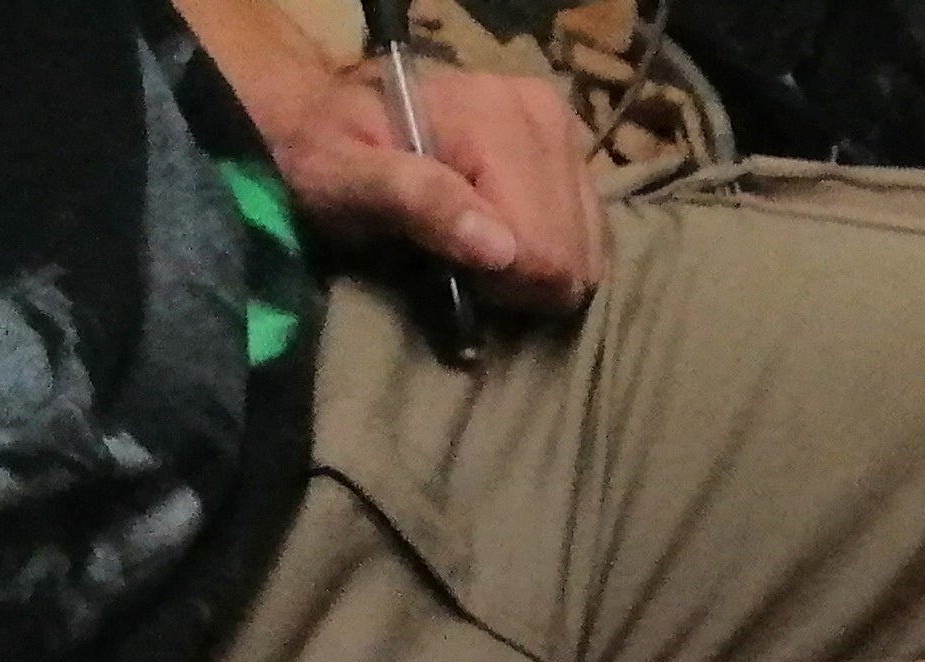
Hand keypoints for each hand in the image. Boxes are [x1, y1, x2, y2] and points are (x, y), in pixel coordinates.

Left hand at [259, 55, 608, 313]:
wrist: (334, 118)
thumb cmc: (328, 155)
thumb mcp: (341, 177)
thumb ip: (412, 201)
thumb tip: (499, 249)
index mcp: (494, 115)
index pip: (541, 250)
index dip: (497, 282)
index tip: (447, 268)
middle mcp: (545, 115)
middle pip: (572, 257)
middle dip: (519, 279)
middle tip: (463, 263)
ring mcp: (568, 134)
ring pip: (591, 257)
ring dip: (537, 271)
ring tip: (483, 250)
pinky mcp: (577, 156)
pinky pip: (596, 241)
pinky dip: (554, 256)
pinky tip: (510, 241)